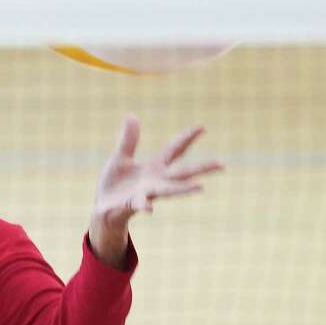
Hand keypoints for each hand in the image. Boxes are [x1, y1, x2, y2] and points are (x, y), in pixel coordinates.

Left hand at [89, 115, 223, 265]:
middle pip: (182, 172)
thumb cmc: (115, 184)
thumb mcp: (120, 157)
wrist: (102, 209)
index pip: (174, 150)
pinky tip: (149, 209)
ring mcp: (146, 194)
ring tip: (200, 187)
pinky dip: (144, 206)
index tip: (203, 127)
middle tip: (223, 164)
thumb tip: (131, 115)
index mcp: (154, 167)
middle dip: (202, 167)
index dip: (187, 138)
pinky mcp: (131, 205)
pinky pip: (139, 205)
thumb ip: (128, 140)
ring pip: (168, 191)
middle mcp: (155, 181)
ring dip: (182, 189)